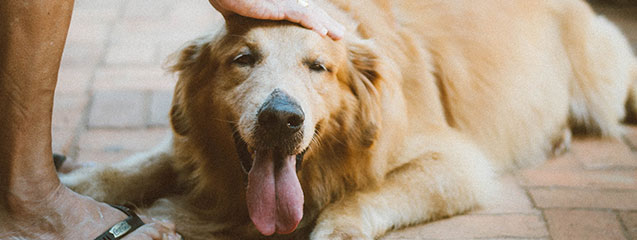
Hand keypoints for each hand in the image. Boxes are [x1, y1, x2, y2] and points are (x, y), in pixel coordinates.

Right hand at [209, 0, 344, 39]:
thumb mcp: (241, 9)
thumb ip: (249, 15)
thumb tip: (244, 26)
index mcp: (278, 1)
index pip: (302, 10)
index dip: (316, 19)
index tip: (326, 30)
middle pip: (311, 10)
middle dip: (327, 22)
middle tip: (340, 34)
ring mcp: (283, 1)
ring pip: (311, 13)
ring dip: (326, 25)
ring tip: (339, 35)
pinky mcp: (279, 5)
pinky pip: (300, 15)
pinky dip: (313, 24)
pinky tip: (323, 33)